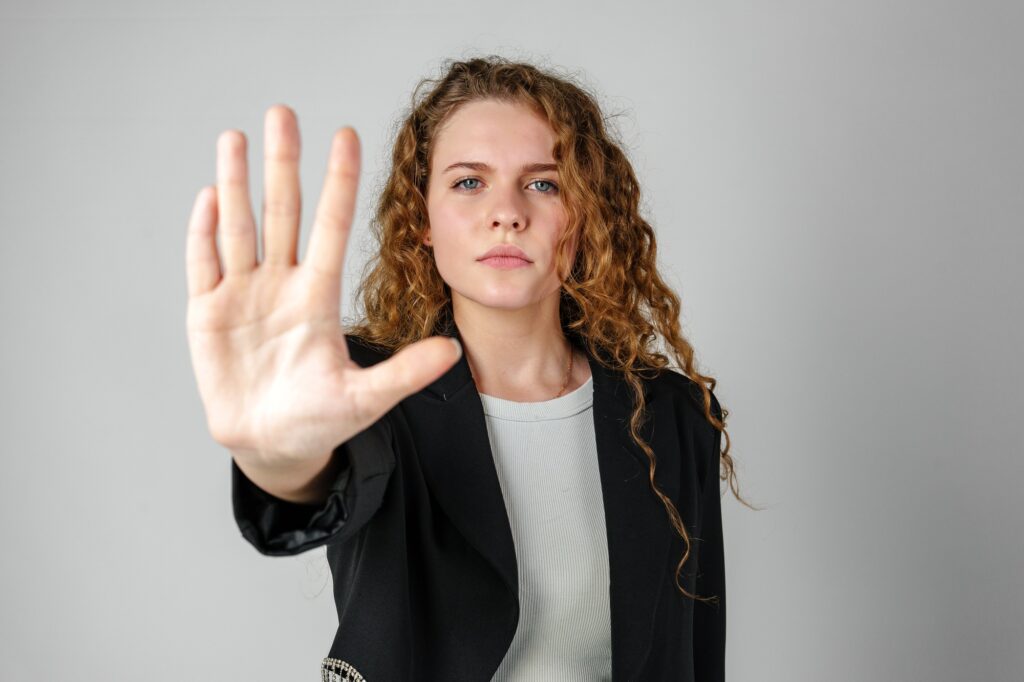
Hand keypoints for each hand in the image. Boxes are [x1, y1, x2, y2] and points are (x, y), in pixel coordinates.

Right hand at [185, 105, 460, 468]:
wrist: (271, 445)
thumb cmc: (320, 420)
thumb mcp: (366, 398)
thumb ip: (405, 373)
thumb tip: (455, 352)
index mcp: (319, 297)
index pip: (332, 226)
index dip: (339, 183)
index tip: (346, 135)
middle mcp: (281, 284)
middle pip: (282, 212)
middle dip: (283, 163)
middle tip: (284, 112)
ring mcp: (243, 295)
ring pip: (238, 226)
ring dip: (235, 182)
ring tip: (236, 137)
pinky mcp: (207, 314)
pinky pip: (204, 265)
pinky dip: (203, 233)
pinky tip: (208, 197)